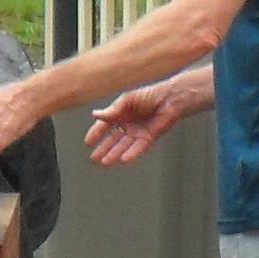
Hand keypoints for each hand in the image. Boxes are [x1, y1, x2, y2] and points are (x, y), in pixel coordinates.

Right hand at [85, 70, 206, 166]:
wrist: (170, 99)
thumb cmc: (150, 94)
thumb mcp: (127, 100)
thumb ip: (112, 110)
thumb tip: (96, 114)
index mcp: (120, 113)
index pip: (105, 126)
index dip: (96, 134)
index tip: (88, 142)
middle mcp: (128, 124)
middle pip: (113, 140)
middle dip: (103, 149)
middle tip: (94, 158)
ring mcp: (138, 132)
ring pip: (123, 147)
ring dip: (114, 154)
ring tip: (105, 162)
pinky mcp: (148, 138)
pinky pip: (138, 148)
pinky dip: (131, 154)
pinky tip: (123, 159)